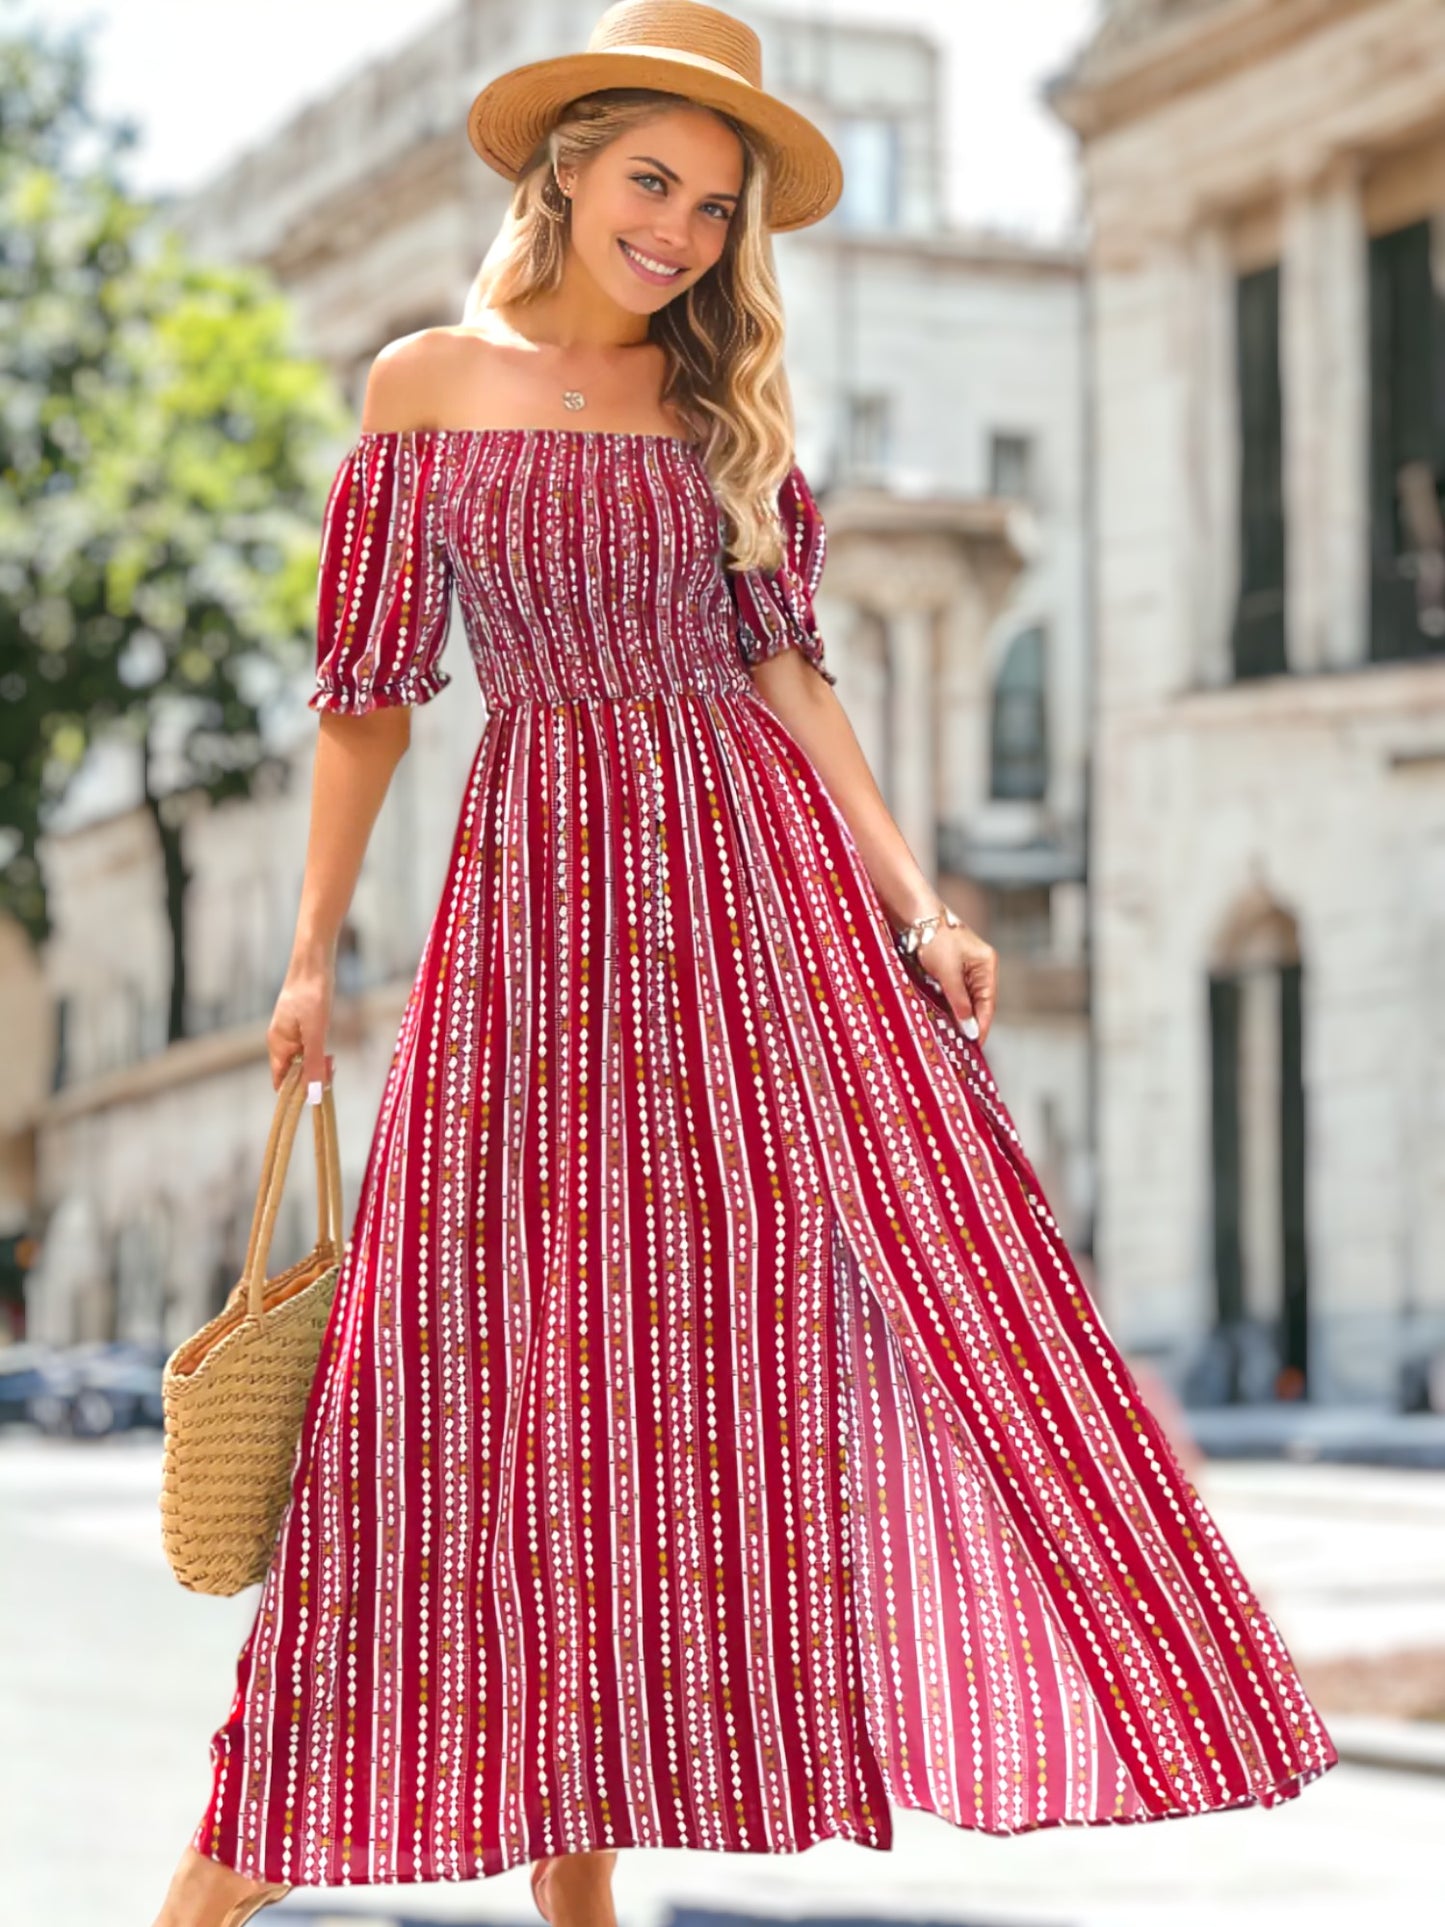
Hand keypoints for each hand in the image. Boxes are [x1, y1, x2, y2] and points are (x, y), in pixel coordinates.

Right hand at [267, 954, 334, 1097]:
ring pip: (302, 1059)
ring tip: (332, 1060)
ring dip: (317, 1063)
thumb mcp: (316, 1033)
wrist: (314, 962)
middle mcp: (279, 1040)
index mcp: (277, 1045)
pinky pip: (307, 1046)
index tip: (314, 1096)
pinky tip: (329, 1049)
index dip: (295, 1093)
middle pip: (292, 1071)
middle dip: (311, 1076)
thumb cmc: (312, 995)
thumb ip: (314, 1063)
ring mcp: (289, 1032)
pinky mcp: (300, 1023)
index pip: (279, 1081)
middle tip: (330, 1071)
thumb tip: (312, 1094)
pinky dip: (318, 1051)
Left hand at [912, 915, 997, 1044]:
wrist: (916, 917)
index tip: (977, 1044)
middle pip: (979, 1002)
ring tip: (954, 1037)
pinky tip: (946, 1018)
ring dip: (960, 1015)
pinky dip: (951, 1005)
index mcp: (987, 965)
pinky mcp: (951, 969)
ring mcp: (966, 968)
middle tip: (963, 1045)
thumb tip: (969, 1026)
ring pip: (966, 999)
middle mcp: (980, 967)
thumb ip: (959, 1001)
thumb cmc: (935, 939)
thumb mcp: (948, 973)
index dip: (983, 1024)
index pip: (988, 1002)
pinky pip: (955, 992)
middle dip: (971, 1022)